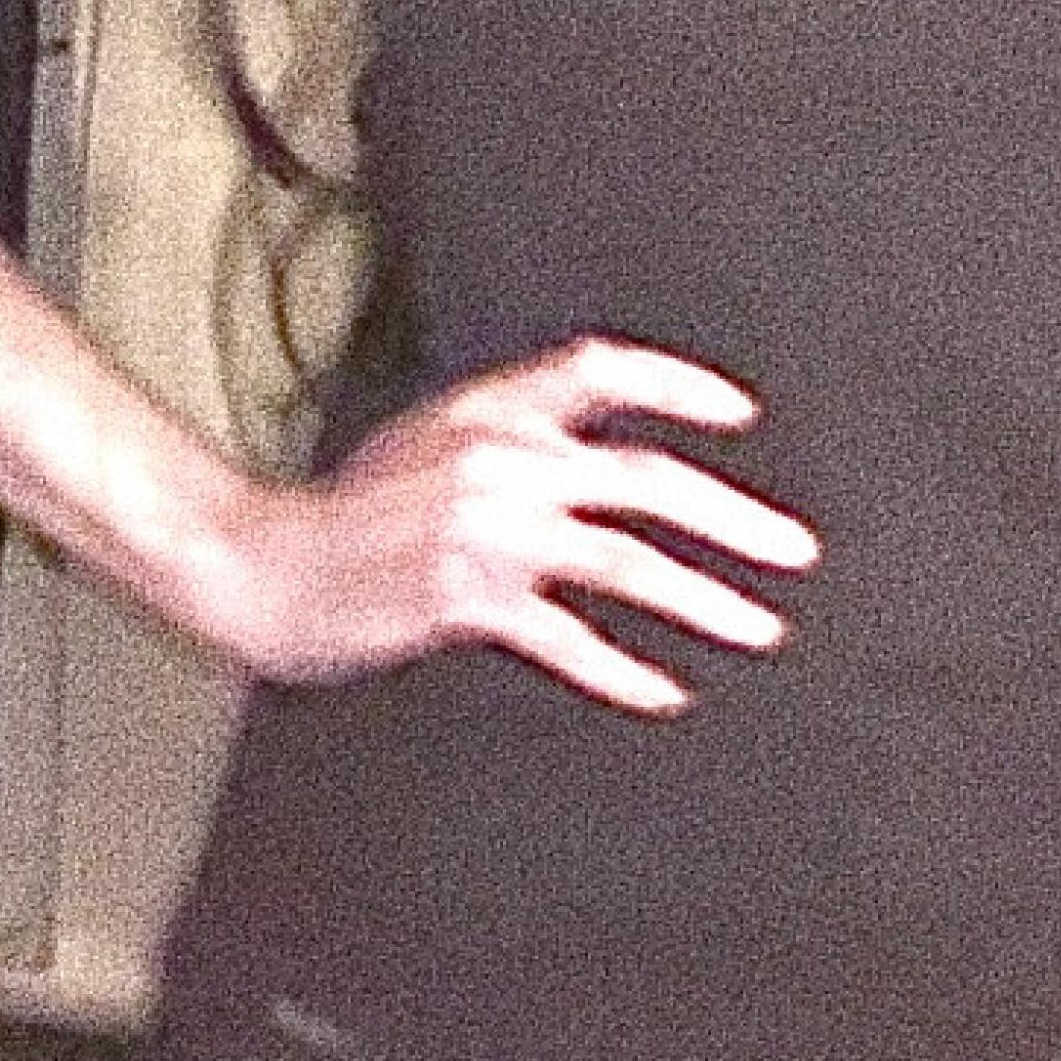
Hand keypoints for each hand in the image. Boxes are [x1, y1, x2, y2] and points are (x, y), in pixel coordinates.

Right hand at [216, 340, 819, 715]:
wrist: (266, 562)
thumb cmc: (346, 510)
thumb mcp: (430, 439)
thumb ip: (508, 436)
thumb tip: (584, 453)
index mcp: (491, 407)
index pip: (601, 370)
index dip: (678, 385)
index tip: (742, 414)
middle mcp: (499, 457)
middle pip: (645, 477)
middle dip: (734, 517)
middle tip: (794, 549)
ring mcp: (487, 529)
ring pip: (626, 558)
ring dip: (705, 598)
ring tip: (760, 626)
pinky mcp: (469, 598)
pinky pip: (568, 637)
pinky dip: (622, 668)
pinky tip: (664, 689)